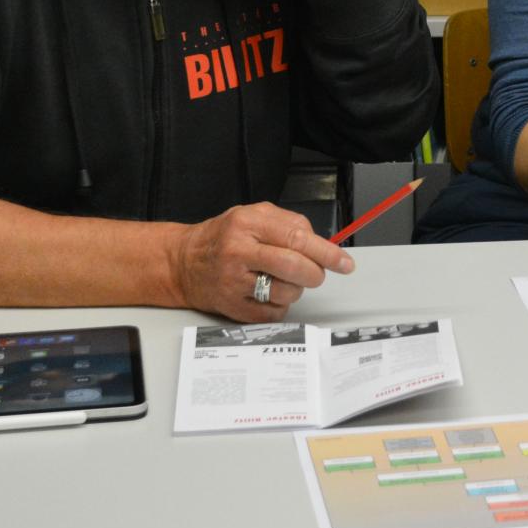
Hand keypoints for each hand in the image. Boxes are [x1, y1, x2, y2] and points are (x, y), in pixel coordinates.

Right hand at [168, 202, 353, 321]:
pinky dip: (280, 304)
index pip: (297, 238)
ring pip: (287, 292)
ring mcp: (235, 282)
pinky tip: (267, 292)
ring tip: (283, 279)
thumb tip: (322, 243)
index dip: (327, 252)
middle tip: (317, 273)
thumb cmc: (223, 237)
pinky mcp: (234, 307)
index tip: (344, 262)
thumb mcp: (252, 215)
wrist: (183, 262)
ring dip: (297, 288)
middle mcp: (240, 252)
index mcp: (248, 224)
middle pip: (294, 266)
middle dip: (315, 273)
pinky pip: (274, 312)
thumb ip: (288, 224)